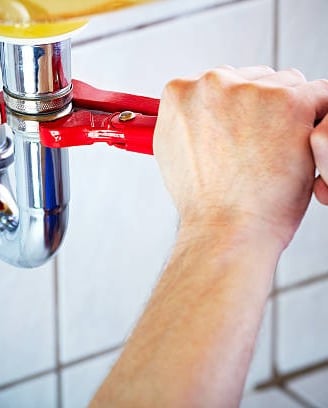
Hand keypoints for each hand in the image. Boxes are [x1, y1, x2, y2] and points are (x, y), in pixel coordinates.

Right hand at [154, 66, 327, 248]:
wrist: (225, 229)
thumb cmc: (205, 201)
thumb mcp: (172, 153)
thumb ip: (185, 122)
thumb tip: (199, 113)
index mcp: (181, 93)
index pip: (222, 83)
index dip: (236, 109)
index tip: (241, 128)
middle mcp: (212, 84)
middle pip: (254, 79)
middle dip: (261, 108)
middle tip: (260, 146)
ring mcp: (251, 91)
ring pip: (286, 85)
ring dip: (288, 112)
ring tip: (276, 152)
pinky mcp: (290, 103)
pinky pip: (319, 95)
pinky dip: (316, 118)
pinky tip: (300, 147)